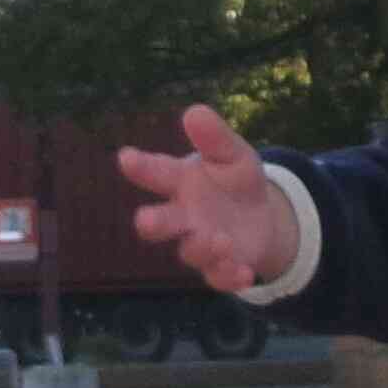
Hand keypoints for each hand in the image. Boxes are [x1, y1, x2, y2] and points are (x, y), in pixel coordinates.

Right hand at [117, 105, 298, 294]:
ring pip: (190, 251)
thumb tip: (195, 111)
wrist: (260, 217)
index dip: (141, 166)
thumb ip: (215, 138)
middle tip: (144, 221)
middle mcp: (183, 216)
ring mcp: (199, 244)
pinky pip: (220, 277)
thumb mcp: (233, 155)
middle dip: (153, 222)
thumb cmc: (235, 181)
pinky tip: (244, 272)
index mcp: (180, 182)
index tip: (126, 157)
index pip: (157, 173)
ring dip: (202, 247)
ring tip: (220, 239)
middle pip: (160, 222)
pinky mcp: (220, 267)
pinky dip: (230, 276)